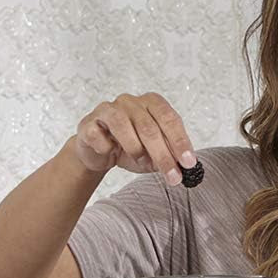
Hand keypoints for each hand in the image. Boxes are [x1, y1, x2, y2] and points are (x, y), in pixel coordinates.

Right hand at [73, 92, 197, 185]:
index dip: (180, 141)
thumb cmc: (131, 148)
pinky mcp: (89, 122)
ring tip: (141, 162)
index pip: (170, 118)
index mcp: (152, 103)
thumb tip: (186, 165)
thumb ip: (170, 154)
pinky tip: (110, 152)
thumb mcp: (156, 153)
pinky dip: (106, 148)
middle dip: (163, 155)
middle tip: (172, 176)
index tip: (188, 162)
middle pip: (149, 127)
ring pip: (124, 127)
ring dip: (136, 150)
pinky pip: (98, 135)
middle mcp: (130, 102)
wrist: (99, 153)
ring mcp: (108, 109)